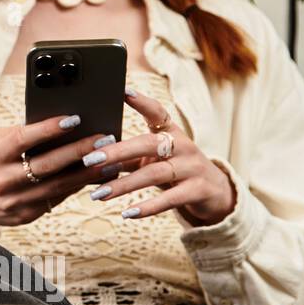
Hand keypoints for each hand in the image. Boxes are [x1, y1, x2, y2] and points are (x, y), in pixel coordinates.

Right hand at [0, 114, 125, 238]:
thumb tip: (53, 124)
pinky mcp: (27, 215)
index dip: (48, 129)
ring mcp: (16, 201)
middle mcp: (3, 180)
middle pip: (46, 165)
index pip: (22, 140)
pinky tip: (99, 177)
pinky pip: (58, 198)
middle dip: (77, 151)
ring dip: (87, 172)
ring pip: (58, 186)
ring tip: (111, 159)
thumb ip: (16, 133)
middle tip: (103, 139)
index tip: (74, 119)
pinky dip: (79, 186)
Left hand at [81, 89, 236, 226]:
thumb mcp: (153, 159)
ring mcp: (193, 167)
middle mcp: (183, 145)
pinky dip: (148, 207)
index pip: (157, 112)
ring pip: (155, 174)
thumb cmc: (173, 169)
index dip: (142, 102)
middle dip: (117, 151)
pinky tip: (127, 213)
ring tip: (98, 194)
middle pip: (148, 144)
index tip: (123, 91)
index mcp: (171, 132)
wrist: (215, 193)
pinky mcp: (199, 190)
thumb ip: (127, 155)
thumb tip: (89, 155)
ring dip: (124, 185)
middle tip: (89, 159)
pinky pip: (171, 198)